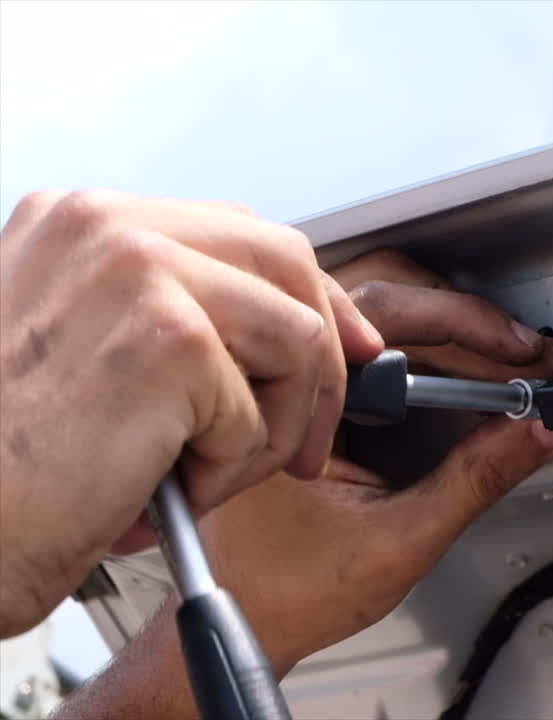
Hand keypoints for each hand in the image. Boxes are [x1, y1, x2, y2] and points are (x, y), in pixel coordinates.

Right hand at [0, 191, 383, 637]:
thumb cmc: (6, 462)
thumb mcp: (83, 350)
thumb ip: (170, 313)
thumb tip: (292, 328)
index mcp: (82, 221)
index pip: (242, 233)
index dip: (309, 295)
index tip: (345, 347)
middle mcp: (107, 227)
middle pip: (287, 263)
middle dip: (323, 358)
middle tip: (311, 438)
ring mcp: (140, 274)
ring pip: (296, 340)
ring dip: (274, 429)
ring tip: (206, 475)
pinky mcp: (170, 342)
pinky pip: (260, 417)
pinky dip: (226, 473)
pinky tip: (158, 491)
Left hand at [201, 249, 552, 673]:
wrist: (237, 622)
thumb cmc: (281, 589)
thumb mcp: (401, 537)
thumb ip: (479, 476)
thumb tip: (542, 429)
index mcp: (282, 391)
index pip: (391, 317)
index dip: (473, 328)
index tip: (527, 356)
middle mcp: (275, 364)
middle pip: (389, 292)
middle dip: (473, 321)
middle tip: (534, 356)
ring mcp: (287, 370)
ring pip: (379, 306)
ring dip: (451, 328)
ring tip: (511, 363)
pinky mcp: (306, 386)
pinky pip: (369, 338)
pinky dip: (426, 348)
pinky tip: (467, 374)